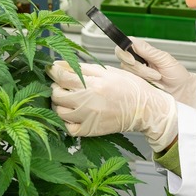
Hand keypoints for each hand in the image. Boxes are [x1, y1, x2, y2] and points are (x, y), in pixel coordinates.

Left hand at [47, 61, 177, 151]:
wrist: (144, 109)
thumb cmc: (130, 88)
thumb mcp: (108, 71)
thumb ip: (83, 68)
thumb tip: (61, 64)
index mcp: (94, 85)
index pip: (62, 77)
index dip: (53, 71)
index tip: (52, 69)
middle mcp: (88, 103)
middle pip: (57, 95)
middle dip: (56, 87)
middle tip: (63, 84)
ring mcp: (88, 118)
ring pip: (59, 112)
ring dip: (59, 103)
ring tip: (68, 98)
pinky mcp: (90, 130)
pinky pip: (68, 128)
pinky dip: (65, 121)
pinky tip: (72, 113)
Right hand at [115, 38, 195, 109]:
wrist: (181, 91)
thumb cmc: (176, 75)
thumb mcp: (165, 59)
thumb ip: (149, 51)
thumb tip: (134, 41)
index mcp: (144, 51)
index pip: (126, 46)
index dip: (124, 52)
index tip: (132, 60)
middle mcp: (138, 61)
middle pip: (124, 60)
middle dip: (139, 68)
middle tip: (154, 73)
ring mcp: (136, 73)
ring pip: (128, 73)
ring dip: (144, 76)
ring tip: (157, 78)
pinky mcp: (136, 85)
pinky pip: (131, 83)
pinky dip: (143, 84)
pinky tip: (153, 84)